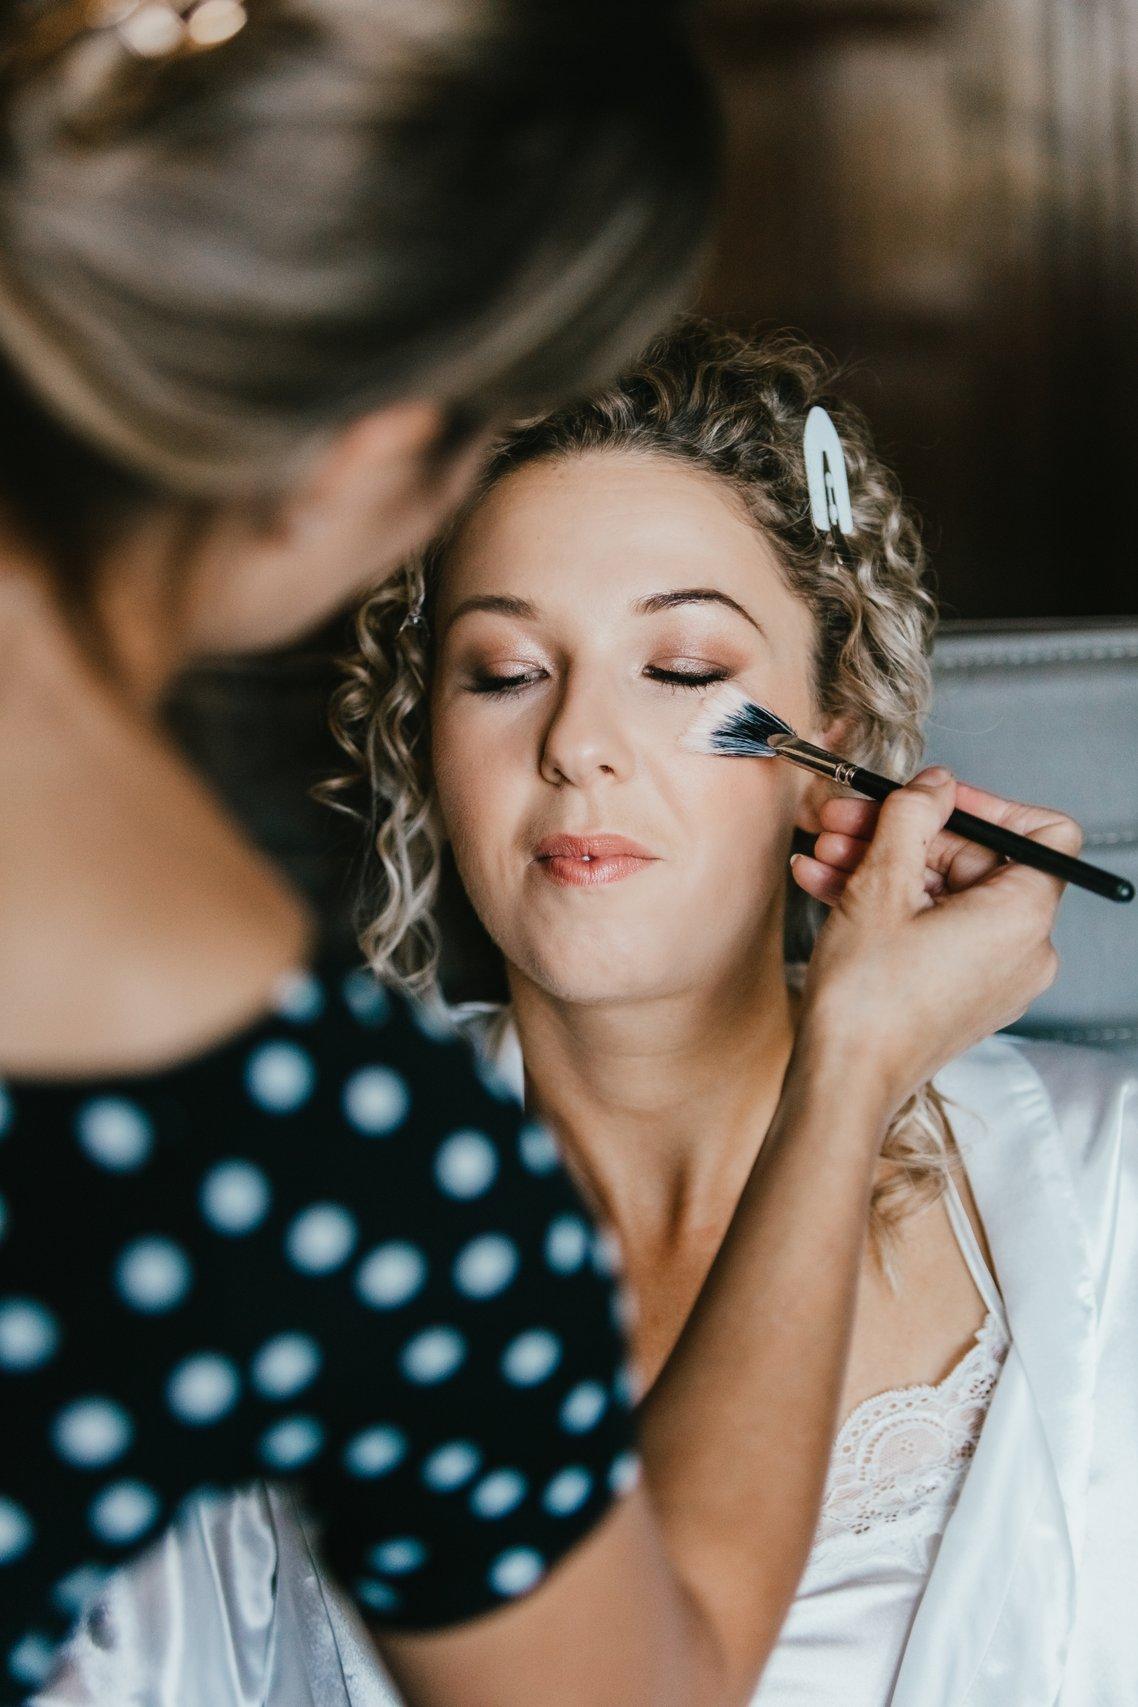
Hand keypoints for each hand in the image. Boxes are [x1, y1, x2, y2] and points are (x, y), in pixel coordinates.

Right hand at [791, 767, 1082, 1112]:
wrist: (842, 1082)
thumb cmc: (866, 998)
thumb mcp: (880, 885)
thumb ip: (912, 817)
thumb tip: (936, 783)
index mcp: (1022, 918)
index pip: (1044, 834)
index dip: (986, 805)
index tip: (931, 799)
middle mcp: (1023, 949)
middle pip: (976, 860)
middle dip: (904, 834)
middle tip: (846, 820)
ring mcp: (992, 975)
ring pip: (943, 894)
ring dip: (882, 865)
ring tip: (824, 854)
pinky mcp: (960, 993)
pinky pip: (934, 929)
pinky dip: (887, 905)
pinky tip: (826, 886)